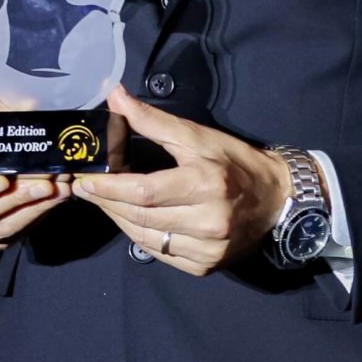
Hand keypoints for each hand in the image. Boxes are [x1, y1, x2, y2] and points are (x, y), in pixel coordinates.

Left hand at [72, 88, 291, 275]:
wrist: (277, 199)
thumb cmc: (236, 162)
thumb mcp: (198, 136)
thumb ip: (153, 121)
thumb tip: (115, 96)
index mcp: (205, 184)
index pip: (144, 191)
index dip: (109, 188)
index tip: (84, 180)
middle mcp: (207, 221)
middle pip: (141, 216)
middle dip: (107, 202)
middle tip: (86, 188)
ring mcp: (207, 249)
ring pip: (146, 239)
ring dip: (119, 219)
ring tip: (104, 201)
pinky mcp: (206, 265)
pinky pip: (161, 253)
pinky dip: (140, 237)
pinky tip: (130, 220)